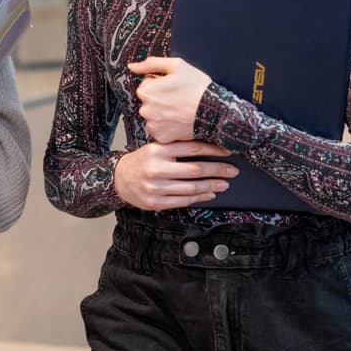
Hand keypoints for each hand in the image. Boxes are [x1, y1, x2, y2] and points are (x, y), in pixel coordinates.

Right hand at [114, 140, 237, 211]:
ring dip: (211, 186)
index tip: (227, 151)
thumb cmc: (142, 161)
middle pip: (195, 169)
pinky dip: (199, 198)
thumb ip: (176, 147)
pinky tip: (209, 194)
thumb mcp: (155, 148)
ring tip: (224, 184)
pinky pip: (183, 201)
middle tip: (232, 170)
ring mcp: (156, 187)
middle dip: (217, 170)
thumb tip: (208, 147)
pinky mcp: (156, 202)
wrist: (119, 178)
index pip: (191, 148)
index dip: (212, 150)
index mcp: (158, 150)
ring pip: (191, 188)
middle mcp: (156, 168)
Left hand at [129, 56, 213, 143]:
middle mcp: (145, 109)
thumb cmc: (197, 87)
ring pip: (153, 116)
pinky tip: (178, 121)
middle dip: (160, 99)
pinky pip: (159, 129)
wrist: (214, 112)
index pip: (147, 85)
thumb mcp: (176, 66)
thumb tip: (131, 66)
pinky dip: (167, 126)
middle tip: (178, 99)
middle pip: (148, 101)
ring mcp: (152, 125)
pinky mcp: (161, 137)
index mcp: (146, 91)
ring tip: (179, 110)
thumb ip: (150, 64)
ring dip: (162, 113)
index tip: (174, 87)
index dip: (160, 84)